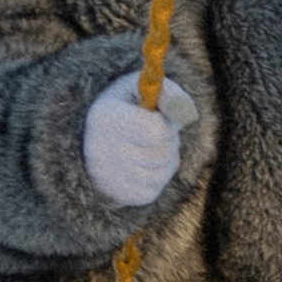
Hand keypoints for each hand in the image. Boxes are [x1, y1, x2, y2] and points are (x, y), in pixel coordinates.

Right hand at [83, 69, 199, 208]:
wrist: (98, 131)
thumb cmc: (129, 105)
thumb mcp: (145, 86)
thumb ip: (168, 92)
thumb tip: (183, 113)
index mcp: (104, 117)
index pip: (156, 132)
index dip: (168, 125)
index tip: (162, 119)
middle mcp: (98, 149)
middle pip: (161, 154)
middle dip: (170, 142)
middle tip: (161, 133)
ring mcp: (103, 176)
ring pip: (159, 175)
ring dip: (167, 160)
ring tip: (155, 147)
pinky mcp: (112, 194)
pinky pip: (151, 192)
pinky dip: (156, 179)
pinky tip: (146, 165)